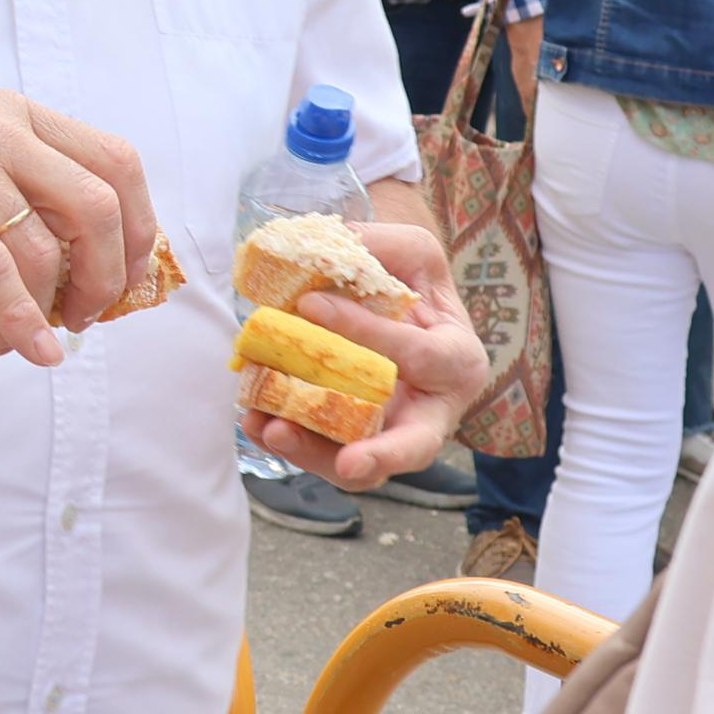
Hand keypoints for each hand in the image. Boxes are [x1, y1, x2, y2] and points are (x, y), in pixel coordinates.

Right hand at [0, 92, 158, 365]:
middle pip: (100, 205)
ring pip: (46, 245)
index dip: (138, 229)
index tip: (122, 279)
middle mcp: (0, 126)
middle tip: (84, 318)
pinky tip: (25, 347)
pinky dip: (18, 315)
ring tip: (32, 339)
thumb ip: (16, 183)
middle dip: (107, 277)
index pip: (118, 164)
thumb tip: (80, 254)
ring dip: (53, 308)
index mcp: (17, 113)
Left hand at [238, 218, 493, 491]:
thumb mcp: (412, 250)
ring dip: (313, 451)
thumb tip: (322, 251)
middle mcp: (431, 409)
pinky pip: (321, 453)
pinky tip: (255, 420)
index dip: (364, 331)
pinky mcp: (350, 439)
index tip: (309, 302)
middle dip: (383, 456)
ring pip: (361, 467)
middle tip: (349, 461)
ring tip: (270, 427)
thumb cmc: (410, 280)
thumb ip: (379, 246)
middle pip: (415, 447)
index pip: (419, 354)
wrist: (395, 307)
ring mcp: (389, 431)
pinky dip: (288, 441)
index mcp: (458, 360)